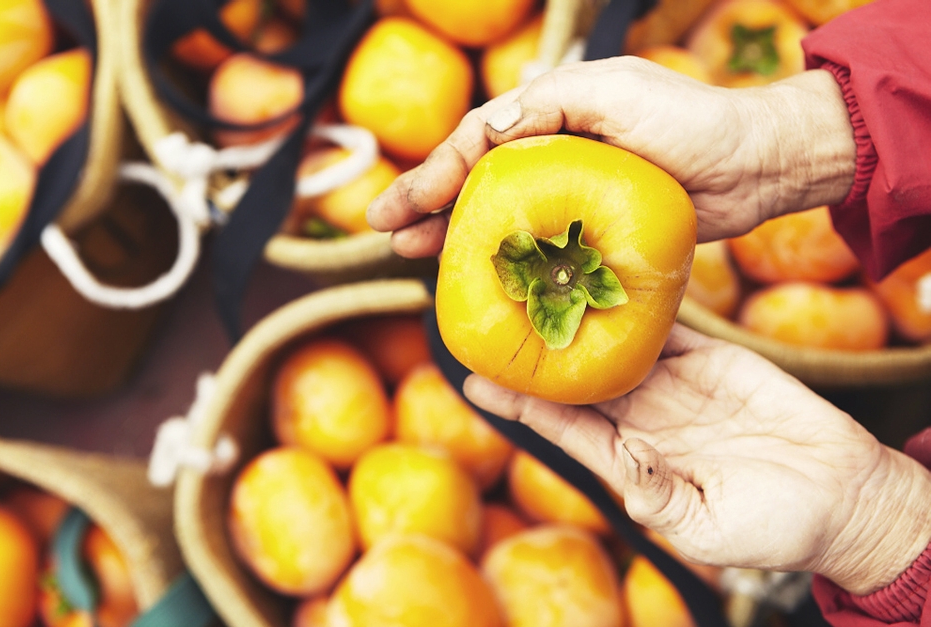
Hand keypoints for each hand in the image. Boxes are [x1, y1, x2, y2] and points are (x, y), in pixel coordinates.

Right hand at [367, 56, 855, 257]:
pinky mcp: (592, 227)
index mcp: (551, 111)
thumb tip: (485, 126)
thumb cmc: (691, 123)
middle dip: (426, 202)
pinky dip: (503, 256)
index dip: (432, 173)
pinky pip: (535, 242)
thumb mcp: (616, 94)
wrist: (755, 166)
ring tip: (410, 253)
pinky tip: (478, 276)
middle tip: (386, 233)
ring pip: (498, 211)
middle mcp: (553, 148)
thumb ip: (549, 103)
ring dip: (452, 230)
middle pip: (475, 177)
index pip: (476, 141)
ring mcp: (571, 190)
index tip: (398, 208)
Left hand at [463, 324, 930, 594]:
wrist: (843, 496)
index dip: (521, 405)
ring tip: (539, 284)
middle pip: (578, 378)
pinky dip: (641, 307)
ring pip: (616, 345)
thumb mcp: (709, 529)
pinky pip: (670, 326)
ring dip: (580, 318)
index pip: (565, 425)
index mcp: (634, 459)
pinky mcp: (712, 357)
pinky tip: (607, 279)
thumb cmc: (775, 528)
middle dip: (537, 352)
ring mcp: (676, 383)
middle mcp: (645, 416)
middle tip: (493, 317)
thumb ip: (661, 501)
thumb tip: (623, 479)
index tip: (475, 382)